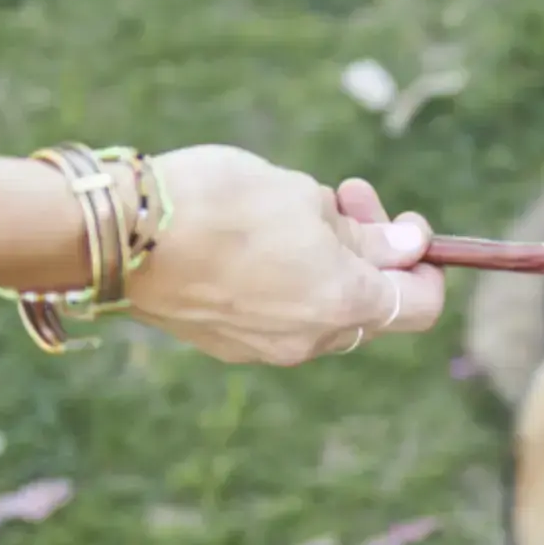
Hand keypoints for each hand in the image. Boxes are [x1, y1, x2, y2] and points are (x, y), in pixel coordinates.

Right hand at [122, 145, 444, 364]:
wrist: (118, 234)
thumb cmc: (220, 203)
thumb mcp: (304, 198)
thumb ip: (364, 231)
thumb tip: (407, 247)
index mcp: (346, 304)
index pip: (423, 304)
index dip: (426, 264)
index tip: (405, 224)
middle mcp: (313, 340)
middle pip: (374, 306)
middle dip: (372, 250)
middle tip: (347, 195)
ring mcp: (267, 349)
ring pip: (325, 308)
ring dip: (328, 262)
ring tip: (294, 207)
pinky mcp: (228, 344)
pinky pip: (281, 314)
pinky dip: (288, 280)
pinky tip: (255, 238)